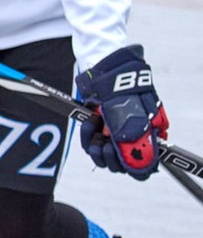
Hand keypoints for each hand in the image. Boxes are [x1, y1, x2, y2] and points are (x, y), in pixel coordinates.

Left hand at [77, 45, 168, 179]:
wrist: (106, 69)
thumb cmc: (124, 88)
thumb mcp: (131, 113)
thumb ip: (133, 139)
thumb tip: (137, 164)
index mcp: (150, 136)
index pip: (146, 166)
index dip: (136, 168)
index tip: (124, 160)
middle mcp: (133, 138)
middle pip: (122, 166)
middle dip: (111, 158)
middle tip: (105, 144)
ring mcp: (115, 134)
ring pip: (104, 158)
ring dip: (96, 147)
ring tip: (96, 129)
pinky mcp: (99, 129)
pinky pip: (90, 144)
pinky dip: (87, 136)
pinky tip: (90, 123)